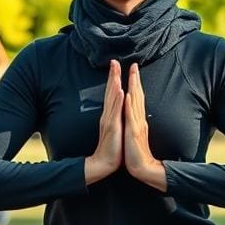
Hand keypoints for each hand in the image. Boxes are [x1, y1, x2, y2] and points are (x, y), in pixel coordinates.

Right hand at [84, 60, 123, 184]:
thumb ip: (116, 117)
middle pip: (110, 92)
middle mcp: (108, 115)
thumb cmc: (112, 147)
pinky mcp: (112, 127)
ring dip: (114, 84)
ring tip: (116, 71)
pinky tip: (119, 91)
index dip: (113, 79)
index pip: (112, 93)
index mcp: (110, 115)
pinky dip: (117, 100)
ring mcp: (109, 120)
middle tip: (114, 61)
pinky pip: (115, 111)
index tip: (115, 65)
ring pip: (112, 99)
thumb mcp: (115, 129)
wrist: (105, 163)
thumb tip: (120, 107)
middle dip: (112, 76)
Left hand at [124, 63, 166, 190]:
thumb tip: (135, 113)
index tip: (134, 70)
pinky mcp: (133, 132)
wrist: (141, 167)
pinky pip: (131, 116)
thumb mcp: (135, 133)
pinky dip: (129, 105)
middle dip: (135, 79)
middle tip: (134, 64)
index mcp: (138, 119)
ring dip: (133, 87)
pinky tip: (128, 95)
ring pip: (135, 102)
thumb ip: (136, 122)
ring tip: (132, 74)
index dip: (135, 83)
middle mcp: (139, 119)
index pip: (137, 97)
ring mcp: (136, 125)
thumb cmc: (135, 151)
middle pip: (138, 95)